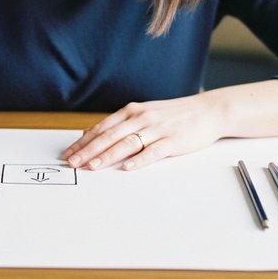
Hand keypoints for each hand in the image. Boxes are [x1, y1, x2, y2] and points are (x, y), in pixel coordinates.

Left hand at [61, 95, 225, 170]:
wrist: (208, 110)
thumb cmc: (174, 115)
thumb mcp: (145, 113)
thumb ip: (121, 124)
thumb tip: (93, 134)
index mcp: (133, 111)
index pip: (102, 127)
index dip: (84, 141)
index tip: (69, 152)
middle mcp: (142, 118)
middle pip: (110, 135)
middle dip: (88, 150)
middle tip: (73, 162)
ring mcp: (157, 129)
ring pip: (127, 143)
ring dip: (107, 156)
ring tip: (92, 166)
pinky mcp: (173, 140)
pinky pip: (153, 151)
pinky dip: (139, 160)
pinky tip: (127, 168)